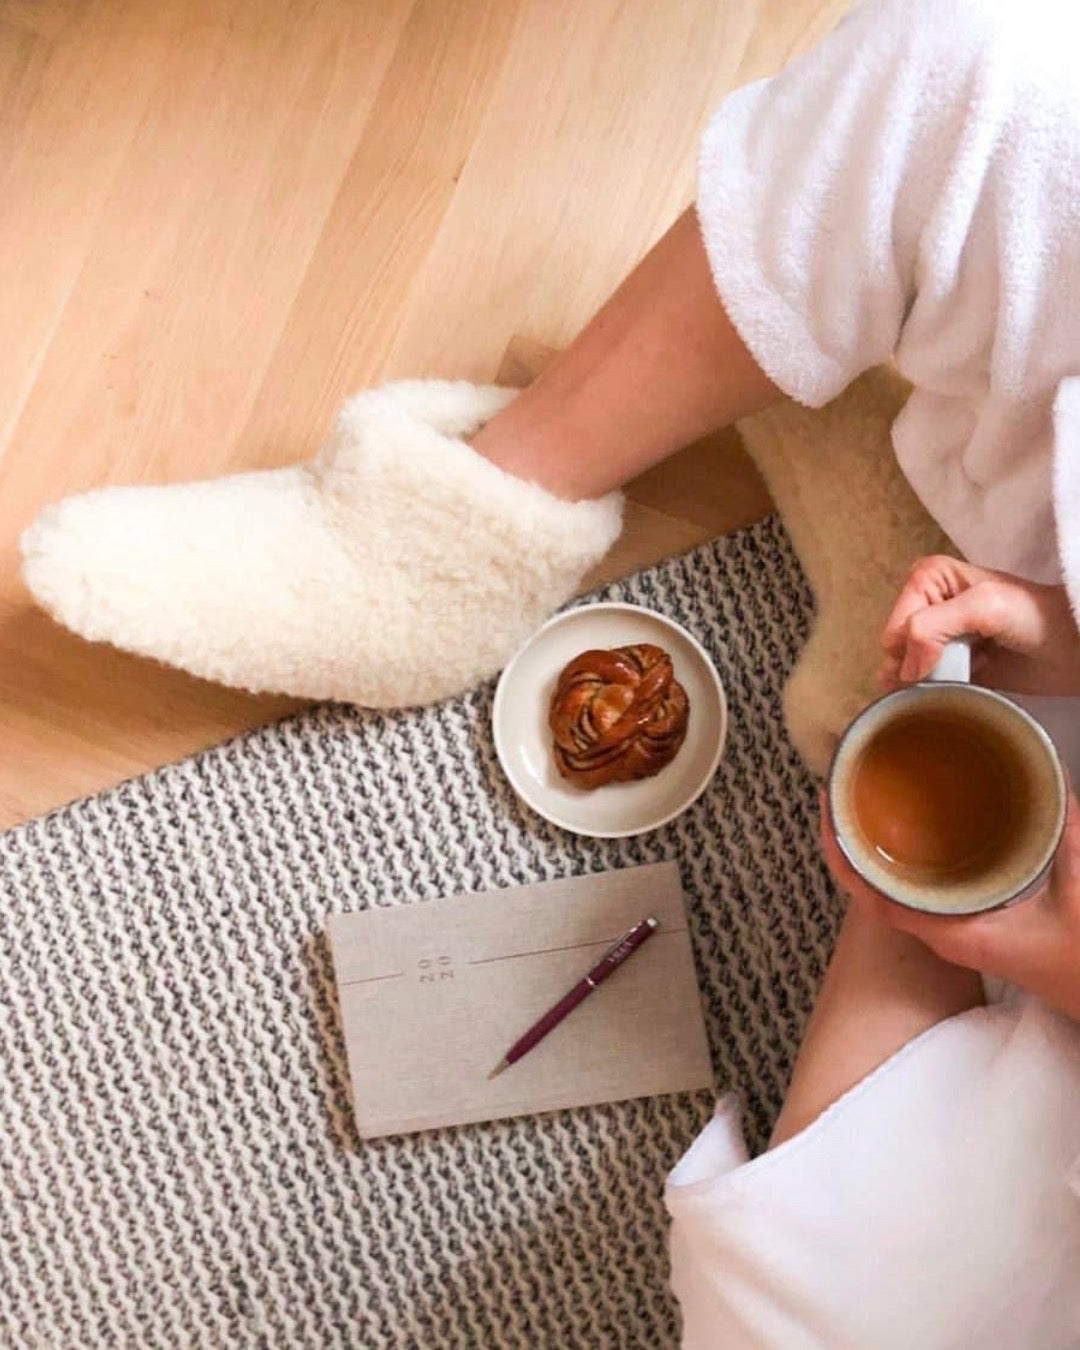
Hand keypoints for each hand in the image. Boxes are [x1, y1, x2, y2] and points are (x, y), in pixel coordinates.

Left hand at [822, 794, 1079, 1020]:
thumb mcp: (1079, 897)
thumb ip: (1070, 839)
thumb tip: (1055, 786)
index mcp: (949, 931)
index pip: (872, 895)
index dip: (843, 854)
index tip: (827, 812)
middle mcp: (940, 932)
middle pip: (872, 885)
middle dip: (851, 838)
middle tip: (840, 787)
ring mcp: (951, 928)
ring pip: (893, 886)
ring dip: (874, 846)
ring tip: (861, 797)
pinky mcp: (967, 922)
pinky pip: (918, 887)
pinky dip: (905, 858)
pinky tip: (912, 828)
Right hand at [879, 556, 1079, 694]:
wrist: (1072, 649)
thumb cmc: (1035, 618)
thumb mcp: (982, 606)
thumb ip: (932, 626)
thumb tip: (903, 670)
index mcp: (927, 577)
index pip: (896, 624)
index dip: (913, 647)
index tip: (948, 657)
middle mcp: (927, 603)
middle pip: (895, 648)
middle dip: (916, 665)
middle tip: (955, 669)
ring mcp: (937, 636)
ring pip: (902, 668)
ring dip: (923, 682)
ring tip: (958, 679)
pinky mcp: (948, 665)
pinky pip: (920, 684)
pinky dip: (932, 691)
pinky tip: (957, 688)